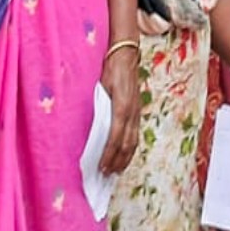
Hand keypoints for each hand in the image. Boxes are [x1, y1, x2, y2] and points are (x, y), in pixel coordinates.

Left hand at [98, 47, 139, 173]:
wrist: (126, 56)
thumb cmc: (109, 69)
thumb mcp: (100, 85)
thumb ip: (98, 105)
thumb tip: (91, 125)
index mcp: (121, 105)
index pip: (115, 136)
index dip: (109, 153)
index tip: (101, 166)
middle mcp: (131, 112)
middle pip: (126, 144)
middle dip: (116, 161)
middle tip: (106, 174)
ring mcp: (136, 112)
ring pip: (133, 142)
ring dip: (124, 158)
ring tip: (115, 171)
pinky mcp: (137, 112)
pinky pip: (135, 134)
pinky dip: (130, 148)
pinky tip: (124, 155)